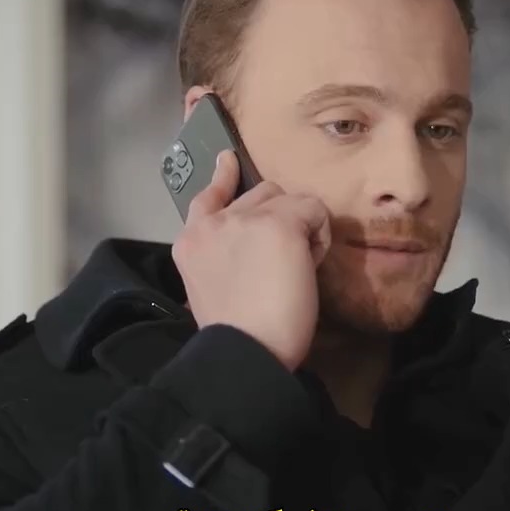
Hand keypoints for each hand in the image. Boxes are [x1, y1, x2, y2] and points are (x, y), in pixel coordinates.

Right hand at [172, 151, 331, 370]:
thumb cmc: (237, 333)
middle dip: (275, 218)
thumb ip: (223, 257)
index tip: (227, 160)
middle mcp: (213, 223)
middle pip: (259, 193)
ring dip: (299, 225)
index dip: (222, 176)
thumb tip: (254, 248)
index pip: (206, 196)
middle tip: (280, 261)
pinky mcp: (278, 223)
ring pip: (287, 197)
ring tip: (296, 266)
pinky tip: (310, 265)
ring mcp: (245, 219)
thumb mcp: (211, 287)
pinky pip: (314, 210)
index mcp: (190, 242)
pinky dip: (319, 236)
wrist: (246, 350)